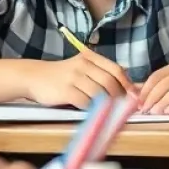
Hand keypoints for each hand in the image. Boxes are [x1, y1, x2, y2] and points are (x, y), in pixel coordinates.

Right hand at [23, 49, 137, 108]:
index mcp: (90, 57)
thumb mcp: (82, 68)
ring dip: (107, 104)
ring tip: (108, 111)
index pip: (116, 70)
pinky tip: (92, 112)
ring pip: (99, 93)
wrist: (34, 76)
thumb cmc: (63, 75)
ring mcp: (74, 77)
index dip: (127, 84)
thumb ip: (102, 74)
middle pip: (110, 82)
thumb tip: (129, 87)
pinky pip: (85, 102)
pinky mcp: (65, 91)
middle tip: (122, 107)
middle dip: (119, 97)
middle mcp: (83, 65)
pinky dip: (92, 109)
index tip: (134, 96)